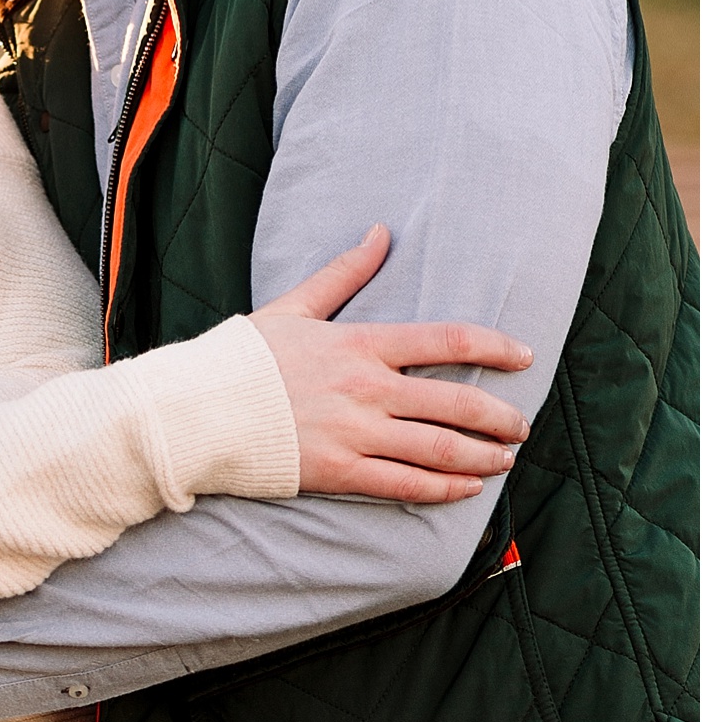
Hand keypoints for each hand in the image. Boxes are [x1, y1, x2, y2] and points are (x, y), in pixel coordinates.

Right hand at [251, 228, 533, 501]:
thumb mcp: (294, 307)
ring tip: (503, 460)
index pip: (448, 341)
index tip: (524, 357)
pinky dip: (443, 488)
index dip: (496, 348)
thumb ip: (344, 273)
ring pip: (439, 450)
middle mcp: (367, 390)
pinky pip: (405, 484)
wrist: (196, 411)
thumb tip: (381, 232)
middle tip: (520, 426)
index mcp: (360, 345)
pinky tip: (465, 488)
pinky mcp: (338, 473)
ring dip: (482, 457)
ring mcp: (355, 434)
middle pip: (457, 404)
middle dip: (499, 418)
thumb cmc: (242, 359)